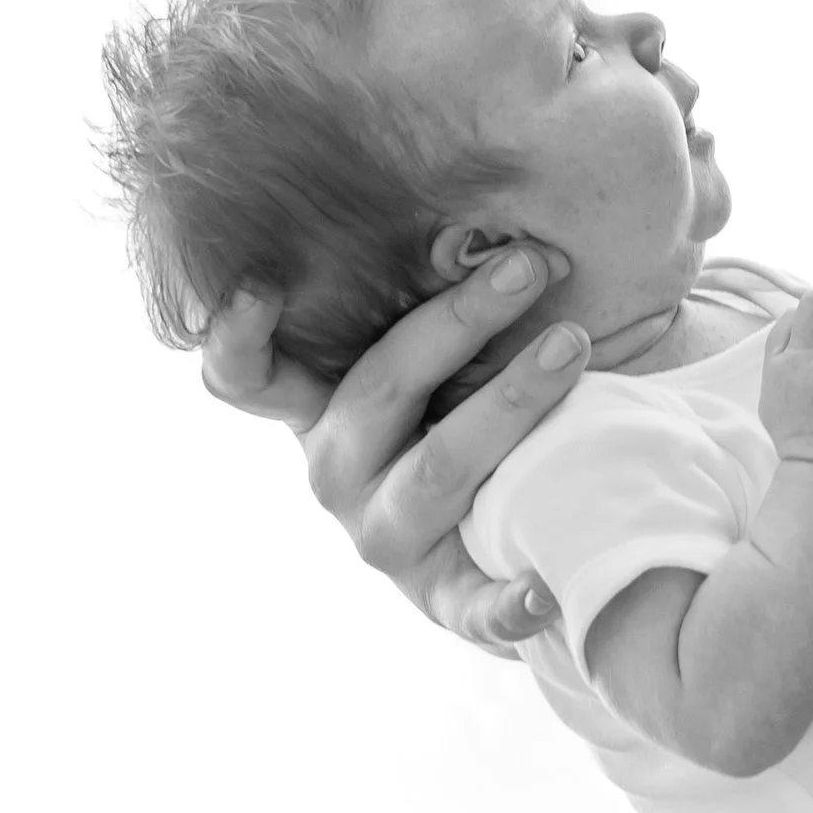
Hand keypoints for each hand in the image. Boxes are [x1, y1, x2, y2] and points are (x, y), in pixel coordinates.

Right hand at [198, 247, 591, 654]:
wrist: (509, 529)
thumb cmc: (473, 403)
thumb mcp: (435, 355)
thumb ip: (433, 294)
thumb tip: (496, 208)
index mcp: (323, 409)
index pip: (247, 378)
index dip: (238, 337)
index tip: (259, 286)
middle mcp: (339, 473)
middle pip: (379, 390)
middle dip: (457, 320)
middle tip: (532, 265)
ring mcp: (389, 540)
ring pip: (439, 466)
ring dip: (509, 401)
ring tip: (574, 348)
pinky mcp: (448, 599)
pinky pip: (475, 604)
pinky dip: (509, 600)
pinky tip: (545, 589)